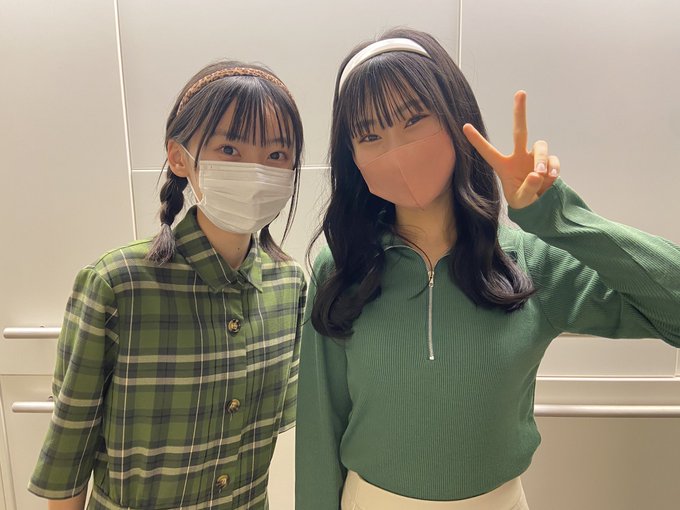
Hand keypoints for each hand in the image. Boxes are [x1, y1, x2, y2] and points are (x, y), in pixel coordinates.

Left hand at [462, 90, 559, 208]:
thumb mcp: (520, 201)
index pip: (488, 151)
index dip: (477, 140)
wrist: (540, 207)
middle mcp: (519, 157)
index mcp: (504, 166)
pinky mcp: (549, 163)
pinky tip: (551, 177)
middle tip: (520, 93)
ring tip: (541, 173)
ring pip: (540, 146)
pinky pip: (553, 159)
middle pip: (519, 131)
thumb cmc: (523, 201)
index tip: (464, 126)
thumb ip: (527, 189)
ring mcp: (534, 158)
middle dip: (520, 112)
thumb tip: (537, 173)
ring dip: (542, 158)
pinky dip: (554, 167)